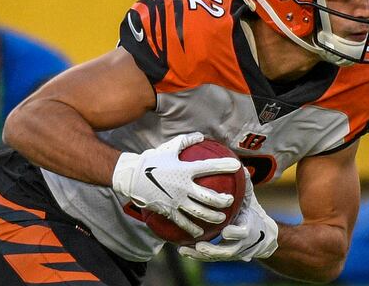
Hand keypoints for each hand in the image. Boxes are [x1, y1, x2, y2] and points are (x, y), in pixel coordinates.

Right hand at [112, 132, 240, 237]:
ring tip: (221, 218)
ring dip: (213, 216)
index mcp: (185, 169)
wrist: (132, 176)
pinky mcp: (169, 210)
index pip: (209, 167)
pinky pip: (183, 222)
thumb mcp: (169, 148)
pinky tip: (200, 233)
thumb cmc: (152, 160)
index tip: (236, 165)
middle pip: (208, 197)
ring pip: (199, 212)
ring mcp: (176, 200)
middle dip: (222, 200)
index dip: (224, 165)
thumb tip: (201, 135)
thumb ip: (186, 141)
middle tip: (230, 200)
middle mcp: (183, 186)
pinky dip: (192, 229)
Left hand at [178, 169, 277, 261]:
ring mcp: (231, 252)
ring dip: (201, 255)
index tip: (226, 231)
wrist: (261, 236)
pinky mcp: (221, 256)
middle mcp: (240, 244)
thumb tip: (238, 164)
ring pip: (215, 257)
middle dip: (215, 250)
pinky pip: (208, 258)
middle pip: (229, 251)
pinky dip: (195, 255)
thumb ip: (245, 184)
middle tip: (201, 246)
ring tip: (186, 250)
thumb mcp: (250, 199)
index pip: (244, 232)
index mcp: (248, 228)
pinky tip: (181, 250)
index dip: (236, 233)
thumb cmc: (250, 212)